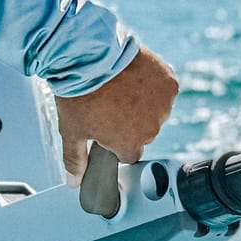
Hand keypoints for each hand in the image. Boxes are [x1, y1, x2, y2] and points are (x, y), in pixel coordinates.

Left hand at [54, 44, 179, 177]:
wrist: (89, 57)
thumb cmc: (79, 94)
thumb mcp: (71, 130)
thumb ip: (75, 159)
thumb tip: (73, 182)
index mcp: (129, 144)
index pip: (128, 153)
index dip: (115, 141)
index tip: (106, 126)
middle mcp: (151, 129)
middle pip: (143, 132)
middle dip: (129, 121)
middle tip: (108, 103)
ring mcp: (163, 105)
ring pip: (155, 110)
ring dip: (142, 102)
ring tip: (119, 87)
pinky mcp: (169, 83)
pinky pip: (164, 88)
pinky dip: (153, 83)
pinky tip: (134, 76)